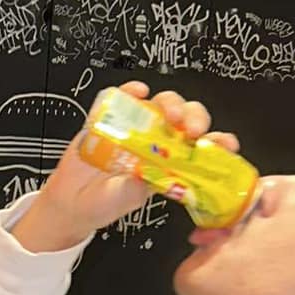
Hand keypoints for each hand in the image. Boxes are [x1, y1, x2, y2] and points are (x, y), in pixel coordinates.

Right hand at [13, 82, 240, 252]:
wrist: (69, 203)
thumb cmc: (102, 204)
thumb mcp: (123, 202)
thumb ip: (135, 187)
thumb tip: (146, 174)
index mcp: (170, 163)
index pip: (201, 148)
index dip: (217, 142)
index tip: (225, 144)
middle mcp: (157, 142)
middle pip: (186, 118)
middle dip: (194, 118)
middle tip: (191, 129)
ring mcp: (135, 128)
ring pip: (162, 104)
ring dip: (170, 104)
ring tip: (167, 114)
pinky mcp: (110, 119)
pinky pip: (123, 97)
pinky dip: (131, 90)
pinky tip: (137, 92)